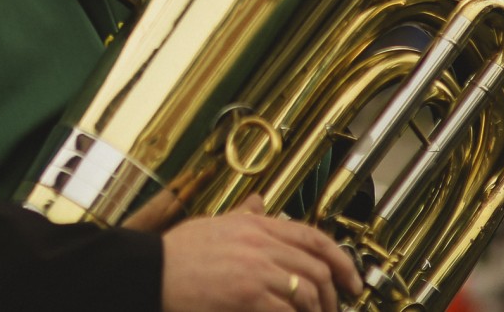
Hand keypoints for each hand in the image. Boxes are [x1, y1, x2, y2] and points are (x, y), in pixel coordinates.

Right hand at [161, 194, 361, 311]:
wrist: (152, 271)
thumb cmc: (177, 253)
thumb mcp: (214, 223)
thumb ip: (243, 214)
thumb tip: (260, 202)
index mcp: (255, 223)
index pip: (313, 236)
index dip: (340, 259)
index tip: (351, 279)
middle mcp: (261, 242)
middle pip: (317, 266)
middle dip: (333, 292)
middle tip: (336, 307)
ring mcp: (256, 269)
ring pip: (307, 290)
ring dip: (317, 310)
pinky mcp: (248, 294)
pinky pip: (287, 310)